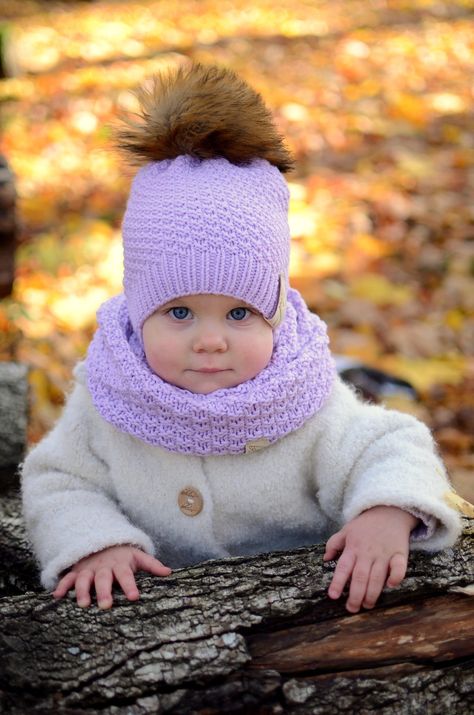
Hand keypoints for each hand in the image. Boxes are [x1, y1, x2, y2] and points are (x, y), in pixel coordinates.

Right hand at [53, 544, 171, 608]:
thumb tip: (169, 573)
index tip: (134, 597)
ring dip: (82, 591)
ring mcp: (89, 569)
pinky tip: (57, 596)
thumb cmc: (123, 555)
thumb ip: (152, 565)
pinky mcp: (77, 571)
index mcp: (120, 565)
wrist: (103, 542)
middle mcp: (104, 568)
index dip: (130, 586)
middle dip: (104, 591)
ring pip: (84, 580)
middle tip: (106, 606)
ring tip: (83, 605)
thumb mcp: (138, 557)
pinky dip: (62, 586)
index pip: (126, 576)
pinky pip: (68, 578)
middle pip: (104, 579)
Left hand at [323, 506, 417, 613]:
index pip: (343, 567)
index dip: (337, 582)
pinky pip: (400, 567)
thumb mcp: (346, 530)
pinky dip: (396, 576)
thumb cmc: (366, 524)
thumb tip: (325, 559)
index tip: (333, 596)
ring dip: (372, 593)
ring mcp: (384, 553)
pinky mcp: (400, 553)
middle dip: (355, 595)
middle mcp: (367, 552)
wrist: (389, 511)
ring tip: (367, 605)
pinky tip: (391, 585)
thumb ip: (334, 544)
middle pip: (360, 577)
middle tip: (352, 609)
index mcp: (353, 547)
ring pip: (377, 577)